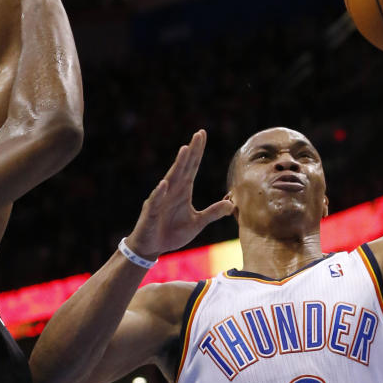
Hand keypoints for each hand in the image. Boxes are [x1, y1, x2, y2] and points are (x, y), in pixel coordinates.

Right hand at [125, 131, 234, 260]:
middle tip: (198, 134)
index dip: (197, 152)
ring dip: (177, 165)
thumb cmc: (172, 234)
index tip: (202, 134)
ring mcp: (160, 199)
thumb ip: (212, 213)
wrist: (152, 247)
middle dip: (191, 151)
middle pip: (183, 167)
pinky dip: (160, 192)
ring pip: (170, 178)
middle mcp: (172, 190)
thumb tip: (231, 204)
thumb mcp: (197, 223)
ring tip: (184, 150)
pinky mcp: (151, 212)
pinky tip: (165, 184)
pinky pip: (156, 200)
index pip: (192, 167)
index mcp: (183, 191)